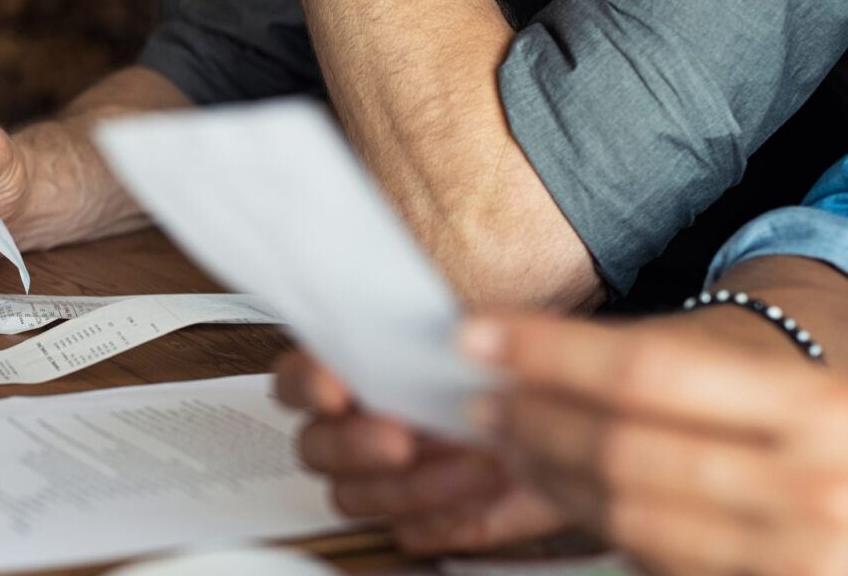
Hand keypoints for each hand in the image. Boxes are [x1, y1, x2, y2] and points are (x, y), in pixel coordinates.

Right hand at [273, 349, 567, 552]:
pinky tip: (481, 495)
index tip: (336, 390)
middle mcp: (357, 428)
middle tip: (401, 439)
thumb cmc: (515, 371)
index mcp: (355, 372)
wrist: (569, 418)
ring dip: (412, 485)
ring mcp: (383, 479)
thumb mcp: (488, 332)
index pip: (297, 379)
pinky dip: (444, 518)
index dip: (307, 385)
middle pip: (314, 448)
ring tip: (473, 461)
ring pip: (354, 498)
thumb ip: (451, 333)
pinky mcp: (422, 519)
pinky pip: (408, 533)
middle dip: (354, 445)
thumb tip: (445, 335)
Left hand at [466, 314, 847, 574]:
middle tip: (485, 400)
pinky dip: (598, 523)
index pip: (646, 371)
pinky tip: (566, 490)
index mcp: (811, 405)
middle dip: (536, 422)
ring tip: (512, 445)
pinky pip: (657, 562)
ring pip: (629, 517)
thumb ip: (655, 362)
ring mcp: (800, 554)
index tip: (479, 336)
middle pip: (625, 451)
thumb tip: (525, 358)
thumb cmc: (803, 396)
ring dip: (551, 478)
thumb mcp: (758, 362)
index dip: (548, 353)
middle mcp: (816, 484)